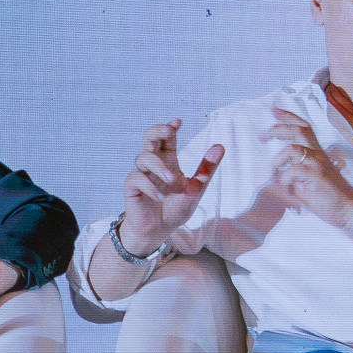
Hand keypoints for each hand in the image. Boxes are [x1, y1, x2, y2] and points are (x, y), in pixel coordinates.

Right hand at [117, 118, 222, 255]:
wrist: (159, 230)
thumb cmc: (176, 208)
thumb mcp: (196, 189)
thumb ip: (206, 169)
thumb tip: (220, 146)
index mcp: (168, 160)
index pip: (166, 138)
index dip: (169, 127)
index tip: (178, 122)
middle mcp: (153, 164)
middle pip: (149, 138)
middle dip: (157, 131)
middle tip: (169, 130)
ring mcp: (141, 175)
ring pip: (143, 157)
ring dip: (159, 166)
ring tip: (171, 180)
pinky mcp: (132, 188)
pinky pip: (137, 179)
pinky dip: (150, 187)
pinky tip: (161, 197)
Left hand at [265, 109, 352, 225]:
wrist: (348, 209)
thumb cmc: (326, 197)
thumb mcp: (305, 183)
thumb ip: (291, 175)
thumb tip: (270, 178)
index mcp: (316, 153)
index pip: (304, 127)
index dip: (289, 116)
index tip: (275, 110)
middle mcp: (317, 154)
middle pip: (298, 130)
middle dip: (277, 129)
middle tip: (262, 135)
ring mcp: (317, 163)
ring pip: (293, 148)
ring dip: (278, 159)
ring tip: (274, 171)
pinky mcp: (316, 175)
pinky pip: (293, 170)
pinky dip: (285, 178)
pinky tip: (287, 187)